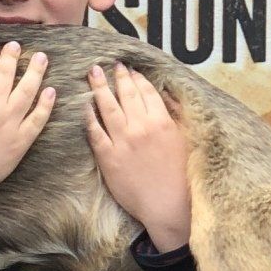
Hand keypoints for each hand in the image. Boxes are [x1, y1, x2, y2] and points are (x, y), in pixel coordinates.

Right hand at [0, 39, 56, 231]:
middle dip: (12, 56)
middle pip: (7, 72)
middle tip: (17, 46)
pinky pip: (38, 119)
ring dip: (36, 72)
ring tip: (41, 58)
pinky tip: (51, 92)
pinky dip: (46, 104)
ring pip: (28, 90)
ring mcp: (11, 121)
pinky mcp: (21, 140)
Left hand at [86, 63, 191, 252]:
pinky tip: (85, 106)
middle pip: (125, 94)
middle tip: (110, 65)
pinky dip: (89, 117)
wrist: (167, 205)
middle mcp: (140, 127)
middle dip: (117, 76)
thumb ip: (176, 116)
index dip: (137, 78)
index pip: (146, 92)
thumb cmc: (180, 175)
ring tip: (93, 73)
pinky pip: (95, 132)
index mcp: (162, 121)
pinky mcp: (108, 158)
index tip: (131, 70)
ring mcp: (122, 141)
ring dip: (99, 88)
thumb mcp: (185, 140)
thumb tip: (168, 97)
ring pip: (107, 107)